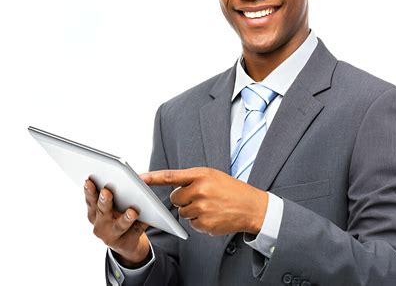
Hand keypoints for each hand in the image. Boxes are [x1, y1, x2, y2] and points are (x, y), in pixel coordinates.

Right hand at [84, 179, 150, 267]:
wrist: (127, 240)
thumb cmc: (118, 215)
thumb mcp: (112, 204)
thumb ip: (114, 191)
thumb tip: (131, 177)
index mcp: (94, 212)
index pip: (90, 199)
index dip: (89, 190)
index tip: (89, 180)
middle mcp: (100, 225)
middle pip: (102, 211)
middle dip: (104, 201)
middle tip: (106, 191)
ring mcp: (111, 236)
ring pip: (119, 226)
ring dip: (125, 218)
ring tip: (132, 212)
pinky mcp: (126, 242)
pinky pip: (135, 231)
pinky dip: (141, 225)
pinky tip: (147, 219)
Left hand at [140, 167, 267, 235]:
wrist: (252, 207)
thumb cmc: (231, 190)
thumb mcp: (213, 176)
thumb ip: (193, 179)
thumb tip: (174, 189)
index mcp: (202, 175)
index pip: (172, 176)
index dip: (154, 177)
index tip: (139, 178)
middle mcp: (200, 190)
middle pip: (175, 198)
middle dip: (184, 199)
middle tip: (201, 197)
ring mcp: (202, 208)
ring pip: (182, 212)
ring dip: (192, 211)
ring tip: (210, 206)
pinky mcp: (204, 224)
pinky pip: (191, 224)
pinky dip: (200, 221)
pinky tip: (213, 216)